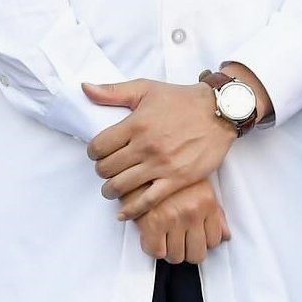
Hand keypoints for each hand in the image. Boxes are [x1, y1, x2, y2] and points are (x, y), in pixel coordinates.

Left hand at [84, 79, 235, 219]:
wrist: (217, 112)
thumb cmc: (180, 99)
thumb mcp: (145, 88)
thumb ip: (113, 91)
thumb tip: (85, 88)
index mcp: (135, 123)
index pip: (99, 146)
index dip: (93, 152)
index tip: (97, 153)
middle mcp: (145, 146)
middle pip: (107, 168)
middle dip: (101, 171)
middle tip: (106, 169)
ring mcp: (161, 165)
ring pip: (122, 186)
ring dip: (110, 190)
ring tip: (111, 188)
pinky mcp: (176, 180)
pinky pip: (147, 201)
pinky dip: (131, 210)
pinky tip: (123, 212)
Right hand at [133, 179, 230, 263]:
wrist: (143, 159)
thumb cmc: (170, 171)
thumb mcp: (198, 184)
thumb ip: (215, 211)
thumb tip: (225, 236)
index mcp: (206, 201)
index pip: (214, 241)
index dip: (202, 241)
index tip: (193, 235)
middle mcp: (193, 211)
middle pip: (196, 254)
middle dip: (187, 249)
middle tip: (178, 238)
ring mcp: (173, 218)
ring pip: (176, 256)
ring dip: (169, 249)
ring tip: (164, 234)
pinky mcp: (152, 223)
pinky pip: (156, 252)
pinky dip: (153, 247)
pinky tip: (152, 233)